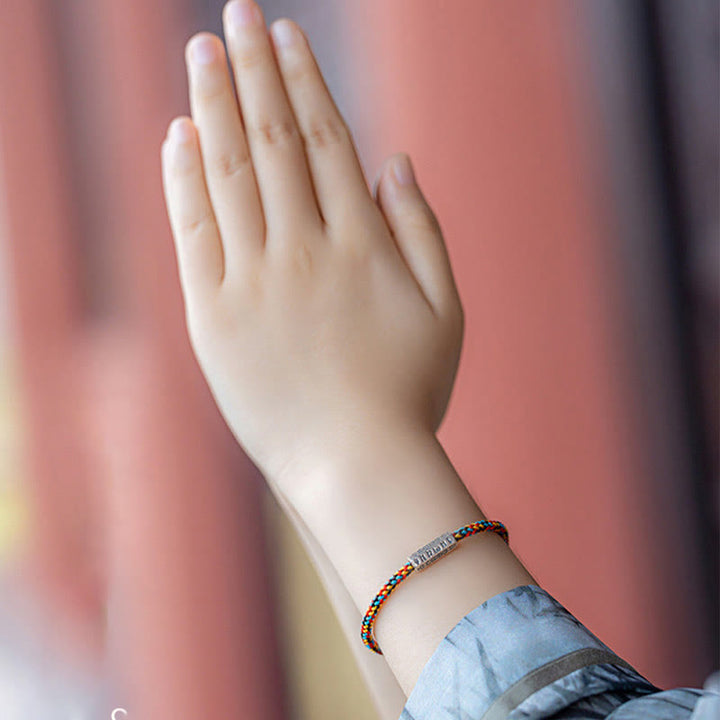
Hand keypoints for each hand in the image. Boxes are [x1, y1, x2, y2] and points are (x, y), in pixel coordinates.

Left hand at [160, 0, 463, 490]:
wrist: (355, 465)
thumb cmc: (410, 391)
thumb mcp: (445, 309)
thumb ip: (422, 230)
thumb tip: (395, 160)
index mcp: (363, 245)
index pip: (327, 141)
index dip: (305, 82)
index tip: (287, 37)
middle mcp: (305, 251)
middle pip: (275, 142)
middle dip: (255, 71)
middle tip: (238, 13)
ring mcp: (254, 282)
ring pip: (231, 174)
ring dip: (216, 105)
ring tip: (203, 50)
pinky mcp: (214, 317)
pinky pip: (194, 233)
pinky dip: (185, 178)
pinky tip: (180, 134)